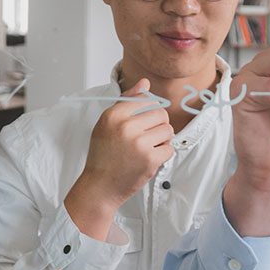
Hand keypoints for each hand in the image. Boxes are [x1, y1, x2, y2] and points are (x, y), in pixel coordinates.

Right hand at [65, 78, 173, 238]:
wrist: (100, 186)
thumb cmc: (103, 154)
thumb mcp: (107, 123)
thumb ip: (127, 101)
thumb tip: (146, 82)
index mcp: (114, 115)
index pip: (145, 98)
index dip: (149, 109)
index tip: (143, 121)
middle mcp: (126, 127)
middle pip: (161, 113)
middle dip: (158, 124)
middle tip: (147, 136)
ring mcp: (139, 144)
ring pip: (168, 130)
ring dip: (162, 139)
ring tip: (149, 146)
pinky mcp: (150, 160)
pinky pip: (170, 148)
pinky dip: (163, 153)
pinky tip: (150, 157)